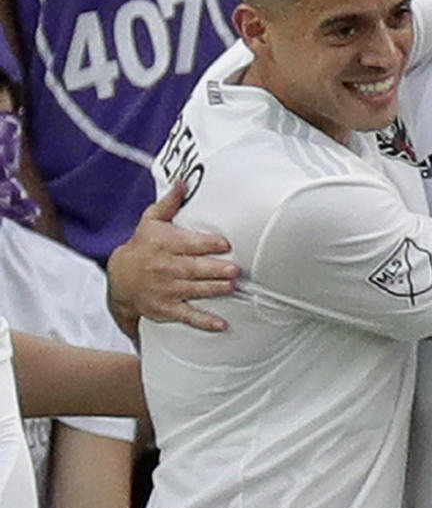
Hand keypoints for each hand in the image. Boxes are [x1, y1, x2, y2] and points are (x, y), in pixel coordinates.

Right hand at [107, 182, 238, 333]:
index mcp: (164, 244)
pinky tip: (221, 324)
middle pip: (193, 268)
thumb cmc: (142, 247)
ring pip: (193, 290)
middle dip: (214, 269)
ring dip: (213, 289)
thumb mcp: (150, 221)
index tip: (223, 244)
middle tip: (234, 269)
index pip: (188, 243)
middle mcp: (165, 267)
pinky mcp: (167, 309)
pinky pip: (187, 316)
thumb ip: (169, 203)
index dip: (206, 244)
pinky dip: (204, 322)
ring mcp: (167, 290)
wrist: (121, 280)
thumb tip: (184, 183)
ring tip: (231, 287)